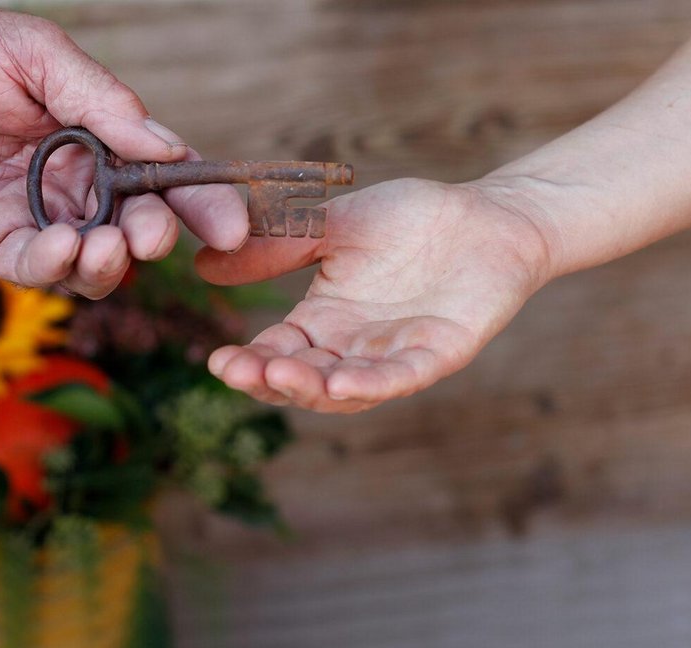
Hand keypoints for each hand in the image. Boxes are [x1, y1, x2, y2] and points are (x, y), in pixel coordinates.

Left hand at [0, 2, 246, 297]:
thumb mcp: (34, 54)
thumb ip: (100, 100)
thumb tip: (170, 148)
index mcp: (95, 138)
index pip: (162, 178)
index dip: (201, 204)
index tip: (232, 225)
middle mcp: (70, 186)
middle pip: (134, 229)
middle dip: (155, 237)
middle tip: (152, 234)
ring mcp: (29, 221)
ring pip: (91, 265)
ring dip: (111, 264)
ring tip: (107, 247)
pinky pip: (33, 270)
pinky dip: (56, 267)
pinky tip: (62, 246)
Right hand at [197, 178, 554, 413]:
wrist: (488, 215)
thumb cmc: (412, 220)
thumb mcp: (332, 226)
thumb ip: (276, 244)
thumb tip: (202, 264)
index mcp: (324, 321)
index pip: (276, 352)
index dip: (247, 363)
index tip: (217, 362)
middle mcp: (354, 347)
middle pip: (304, 379)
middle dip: (270, 380)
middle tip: (240, 373)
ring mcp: (395, 355)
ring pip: (347, 388)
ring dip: (312, 389)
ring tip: (281, 377)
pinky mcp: (439, 353)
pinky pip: (402, 377)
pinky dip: (373, 383)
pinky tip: (344, 384)